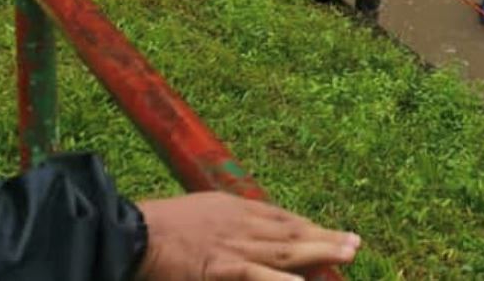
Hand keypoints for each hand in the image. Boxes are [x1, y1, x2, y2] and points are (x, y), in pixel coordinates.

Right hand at [136, 191, 359, 280]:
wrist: (129, 233)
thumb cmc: (156, 227)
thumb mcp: (197, 214)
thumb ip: (221, 222)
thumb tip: (236, 234)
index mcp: (232, 208)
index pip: (280, 217)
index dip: (307, 226)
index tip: (327, 232)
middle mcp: (240, 223)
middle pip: (291, 231)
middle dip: (324, 237)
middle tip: (354, 243)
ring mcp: (233, 246)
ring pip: (285, 250)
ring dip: (319, 252)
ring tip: (347, 254)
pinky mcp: (220, 268)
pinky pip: (256, 274)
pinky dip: (280, 279)